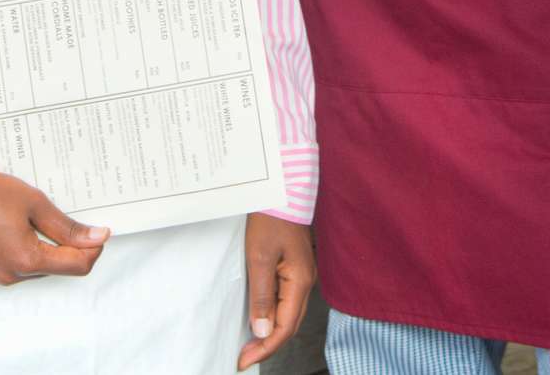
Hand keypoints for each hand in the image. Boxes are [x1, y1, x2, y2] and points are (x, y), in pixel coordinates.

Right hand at [0, 172, 106, 285]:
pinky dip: (13, 253)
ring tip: (20, 221)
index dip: (92, 248)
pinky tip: (4, 231)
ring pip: (31, 269)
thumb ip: (68, 227)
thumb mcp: (35, 204)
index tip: (95, 232)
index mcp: (27, 260)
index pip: (77, 266)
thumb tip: (97, 237)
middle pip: (53, 267)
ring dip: (36, 249)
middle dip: (61, 246)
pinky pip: (7, 268)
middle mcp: (10, 276)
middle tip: (50, 218)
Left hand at [237, 213, 314, 369]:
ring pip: (289, 314)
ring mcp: (302, 275)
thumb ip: (262, 296)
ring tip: (249, 344)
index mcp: (300, 281)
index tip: (244, 360)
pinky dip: (273, 316)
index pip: (285, 327)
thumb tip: (263, 331)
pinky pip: (287, 301)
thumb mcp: (260, 258)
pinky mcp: (294, 268)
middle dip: (268, 345)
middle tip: (244, 357)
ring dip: (271, 333)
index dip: (265, 348)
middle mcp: (305, 282)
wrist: (282, 190)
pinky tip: (260, 319)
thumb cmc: (271, 219)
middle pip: (290, 325)